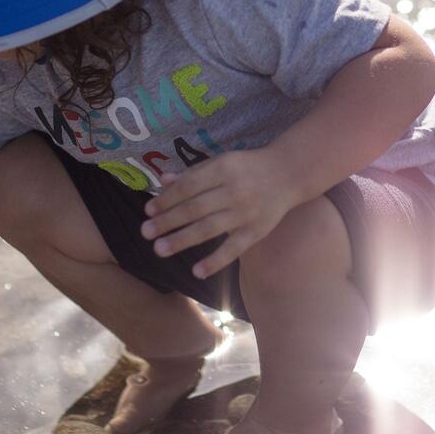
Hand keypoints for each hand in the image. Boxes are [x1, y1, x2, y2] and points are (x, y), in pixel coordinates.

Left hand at [140, 147, 298, 278]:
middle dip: (168, 221)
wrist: (289, 173)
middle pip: (195, 208)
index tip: (148, 210)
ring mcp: (246, 213)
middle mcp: (233, 191)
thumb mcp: (221, 162)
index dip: (167, 199)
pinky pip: (234, 249)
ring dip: (182, 240)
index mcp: (223, 169)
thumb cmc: (247, 167)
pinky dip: (216, 261)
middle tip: (145, 232)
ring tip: (159, 249)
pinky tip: (197, 271)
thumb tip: (163, 181)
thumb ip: (193, 173)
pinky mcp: (257, 231)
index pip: (189, 186)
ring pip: (209, 229)